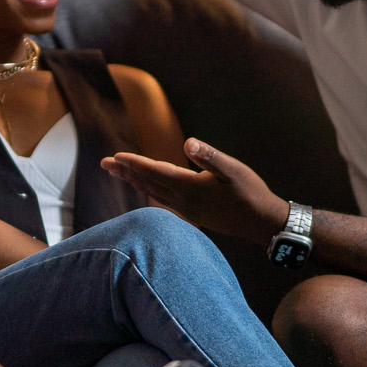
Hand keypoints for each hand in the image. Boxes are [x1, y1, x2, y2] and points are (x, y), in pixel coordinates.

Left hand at [101, 138, 288, 241]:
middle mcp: (184, 202)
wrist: (261, 223)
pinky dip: (151, 191)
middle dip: (127, 172)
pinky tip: (149, 188)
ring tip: (121, 172)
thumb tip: (187, 143)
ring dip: (136, 182)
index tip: (115, 157)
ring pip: (154, 194)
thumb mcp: (233, 169)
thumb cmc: (250, 192)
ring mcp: (188, 211)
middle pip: (148, 184)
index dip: (134, 163)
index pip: (155, 172)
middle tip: (105, 164)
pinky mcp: (194, 215)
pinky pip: (164, 202)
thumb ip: (209, 156)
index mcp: (190, 188)